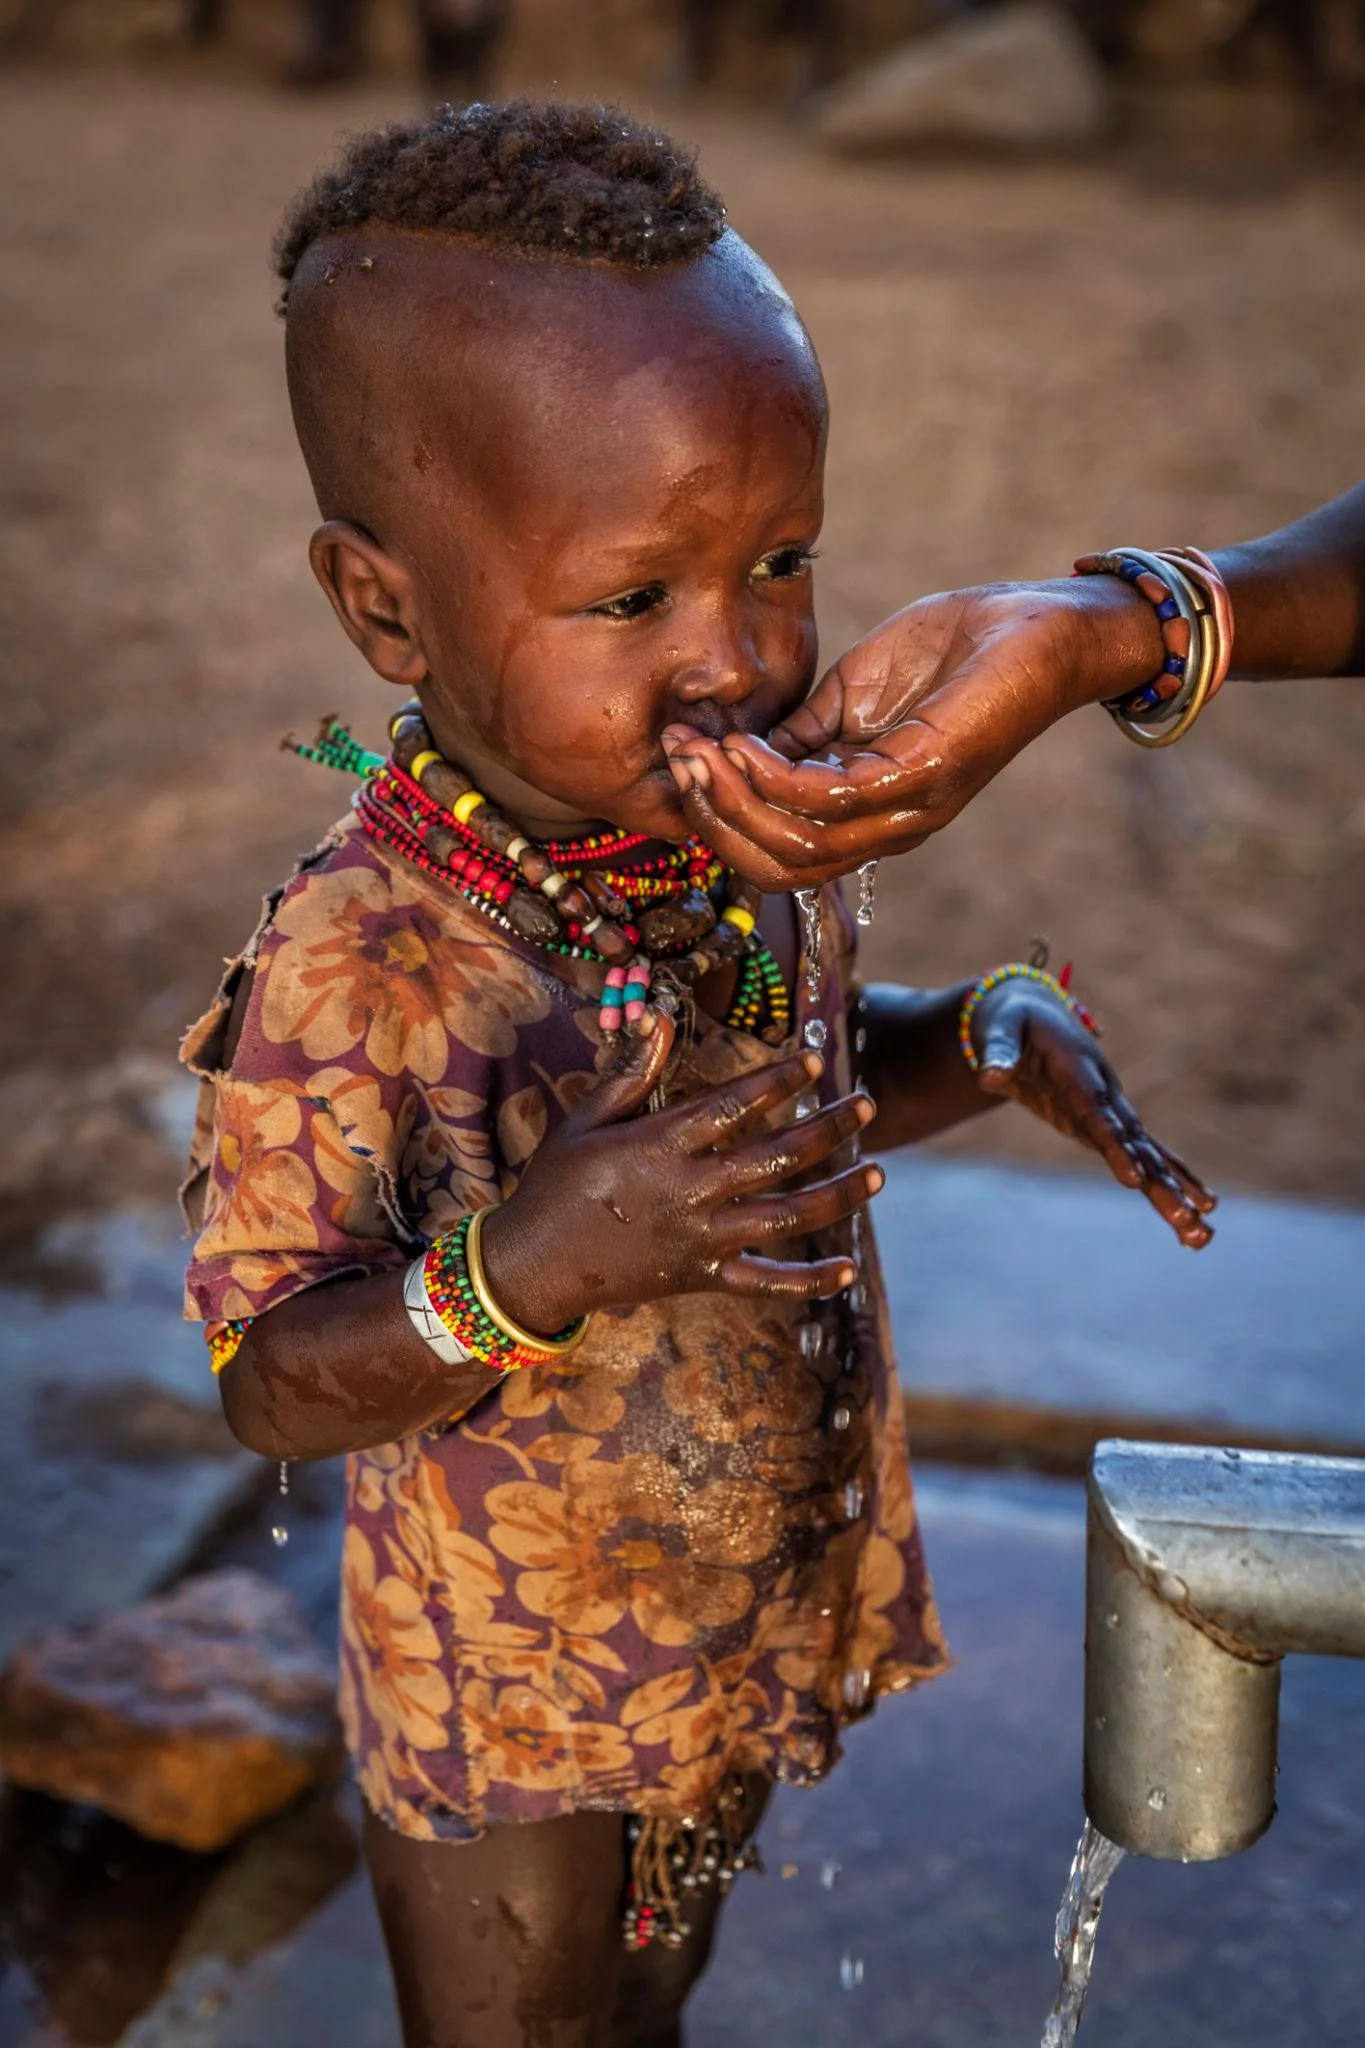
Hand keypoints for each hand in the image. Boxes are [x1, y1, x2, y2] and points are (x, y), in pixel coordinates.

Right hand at [480, 1013, 881, 1331]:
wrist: (534, 1267)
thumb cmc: (556, 1184)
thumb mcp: (585, 1121)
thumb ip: (631, 1073)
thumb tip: (660, 1019)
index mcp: (658, 1146)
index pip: (732, 1107)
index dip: (776, 1082)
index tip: (812, 1062)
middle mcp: (688, 1192)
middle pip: (776, 1157)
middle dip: (829, 1129)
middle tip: (867, 1104)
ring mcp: (700, 1239)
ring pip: (786, 1217)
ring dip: (837, 1195)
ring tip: (879, 1172)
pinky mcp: (702, 1278)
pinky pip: (766, 1284)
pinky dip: (809, 1282)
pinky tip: (847, 1269)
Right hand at [660, 577, 1158, 888]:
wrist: (1037, 624)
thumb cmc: (951, 651)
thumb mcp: (852, 693)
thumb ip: (799, 733)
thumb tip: (732, 751)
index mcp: (869, 813)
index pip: (778, 855)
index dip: (718, 818)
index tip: (677, 758)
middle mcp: (888, 828)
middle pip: (780, 869)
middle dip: (715, 821)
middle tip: (679, 759)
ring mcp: (909, 809)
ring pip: (800, 847)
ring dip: (735, 801)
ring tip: (701, 749)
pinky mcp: (926, 774)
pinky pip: (832, 800)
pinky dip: (774, 778)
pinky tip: (746, 743)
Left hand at [971, 982, 1214, 1248]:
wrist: (1030, 1009)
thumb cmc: (1010, 1019)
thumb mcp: (998, 1028)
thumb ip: (997, 1052)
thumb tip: (989, 1077)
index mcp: (1079, 1069)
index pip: (1098, 1114)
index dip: (1116, 1146)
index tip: (1133, 1179)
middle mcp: (1105, 1091)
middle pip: (1135, 1143)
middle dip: (1161, 1182)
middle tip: (1189, 1219)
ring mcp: (1110, 1108)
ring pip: (1147, 1154)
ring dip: (1174, 1191)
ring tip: (1201, 1233)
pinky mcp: (1106, 1122)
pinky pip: (1142, 1154)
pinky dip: (1168, 1179)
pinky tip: (1199, 1208)